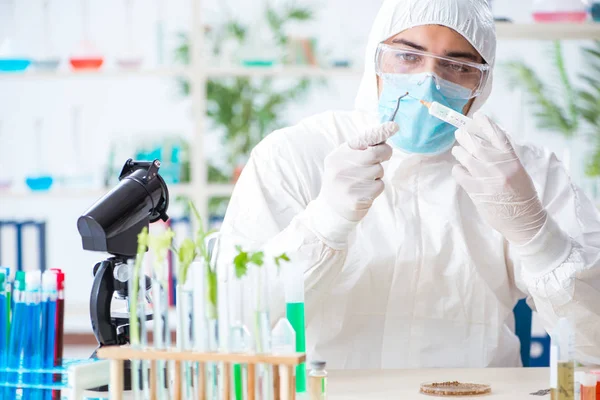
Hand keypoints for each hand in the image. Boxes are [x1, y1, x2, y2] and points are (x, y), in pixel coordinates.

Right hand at [317, 122, 397, 221]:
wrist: (331, 209)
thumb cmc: (343, 179)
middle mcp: (341, 169)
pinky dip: (376, 188)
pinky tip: (364, 191)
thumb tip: (384, 133)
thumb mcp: (345, 161)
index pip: (363, 140)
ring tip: (364, 180)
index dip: (380, 132)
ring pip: (379, 170)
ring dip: (377, 175)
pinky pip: (379, 186)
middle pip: (375, 154)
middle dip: (385, 153)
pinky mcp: (357, 199)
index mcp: (338, 156)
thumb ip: (361, 148)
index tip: (394, 126)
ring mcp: (349, 184)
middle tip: (383, 157)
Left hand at [451, 113, 546, 244]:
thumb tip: (484, 144)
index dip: (486, 124)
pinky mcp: (475, 190)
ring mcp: (486, 178)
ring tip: (458, 152)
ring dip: (459, 152)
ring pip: (464, 156)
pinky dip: (458, 170)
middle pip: (476, 143)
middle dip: (465, 136)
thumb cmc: (522, 196)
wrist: (523, 220)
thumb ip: (503, 158)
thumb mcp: (518, 171)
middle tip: (460, 133)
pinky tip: (460, 171)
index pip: (497, 136)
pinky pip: (459, 173)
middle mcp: (499, 166)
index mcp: (512, 160)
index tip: (477, 116)